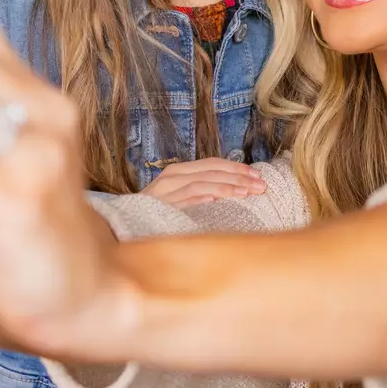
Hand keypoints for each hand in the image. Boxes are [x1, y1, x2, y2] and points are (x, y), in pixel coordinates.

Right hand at [143, 157, 265, 206]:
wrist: (126, 223)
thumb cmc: (160, 212)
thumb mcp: (183, 196)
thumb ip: (204, 189)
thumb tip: (239, 188)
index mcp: (180, 171)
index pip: (214, 164)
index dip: (237, 168)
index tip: (258, 177)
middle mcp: (173, 176)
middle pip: (211, 171)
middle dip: (239, 178)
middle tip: (260, 187)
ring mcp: (165, 191)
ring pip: (200, 183)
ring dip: (225, 187)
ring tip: (244, 193)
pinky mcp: (159, 206)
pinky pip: (182, 200)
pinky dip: (199, 197)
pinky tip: (214, 200)